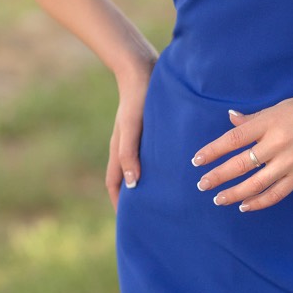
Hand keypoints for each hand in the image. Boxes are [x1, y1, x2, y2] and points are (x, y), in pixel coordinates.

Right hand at [105, 61, 153, 211]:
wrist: (142, 68)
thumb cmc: (137, 99)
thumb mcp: (132, 128)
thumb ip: (130, 154)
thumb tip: (133, 185)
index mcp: (119, 150)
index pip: (116, 184)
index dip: (120, 203)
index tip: (129, 223)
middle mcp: (128, 146)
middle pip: (128, 179)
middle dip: (135, 198)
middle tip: (150, 217)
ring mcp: (139, 138)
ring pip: (141, 166)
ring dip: (148, 183)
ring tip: (166, 198)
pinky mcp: (151, 129)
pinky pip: (153, 153)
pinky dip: (159, 165)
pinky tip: (176, 168)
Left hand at [193, 91, 292, 212]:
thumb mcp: (280, 107)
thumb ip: (254, 118)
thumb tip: (231, 119)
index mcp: (270, 122)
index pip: (233, 139)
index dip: (213, 151)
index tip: (197, 160)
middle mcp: (277, 143)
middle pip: (240, 164)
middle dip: (218, 176)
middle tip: (202, 184)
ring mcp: (289, 162)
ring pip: (255, 183)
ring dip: (234, 193)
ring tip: (218, 199)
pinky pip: (276, 194)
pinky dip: (259, 202)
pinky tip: (244, 206)